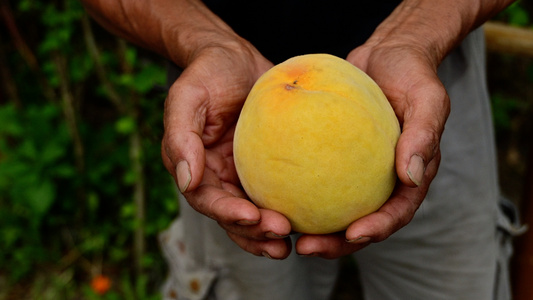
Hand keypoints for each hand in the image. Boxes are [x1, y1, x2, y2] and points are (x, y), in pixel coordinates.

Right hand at [161, 40, 294, 258]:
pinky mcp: (267, 168)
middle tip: (279, 235)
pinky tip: (306, 221)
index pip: (206, 198)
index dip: (226, 212)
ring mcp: (243, 174)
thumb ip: (181, 136)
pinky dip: (288, 210)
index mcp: (195, 165)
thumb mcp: (188, 95)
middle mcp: (217, 176)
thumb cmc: (209, 72)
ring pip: (253, 214)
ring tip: (289, 245)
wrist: (236, 58)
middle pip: (231, 216)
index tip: (251, 216)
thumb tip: (187, 181)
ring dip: (268, 234)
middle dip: (252, 232)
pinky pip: (276, 194)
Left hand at [295, 40, 449, 258]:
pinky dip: (299, 190)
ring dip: (314, 227)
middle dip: (336, 243)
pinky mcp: (334, 156)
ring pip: (335, 207)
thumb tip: (410, 176)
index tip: (352, 236)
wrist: (388, 54)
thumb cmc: (412, 73)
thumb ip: (423, 135)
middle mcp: (384, 179)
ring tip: (284, 231)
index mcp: (411, 175)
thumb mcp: (427, 98)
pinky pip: (316, 176)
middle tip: (306, 248)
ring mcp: (357, 170)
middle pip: (361, 222)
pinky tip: (274, 193)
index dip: (377, 229)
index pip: (397, 212)